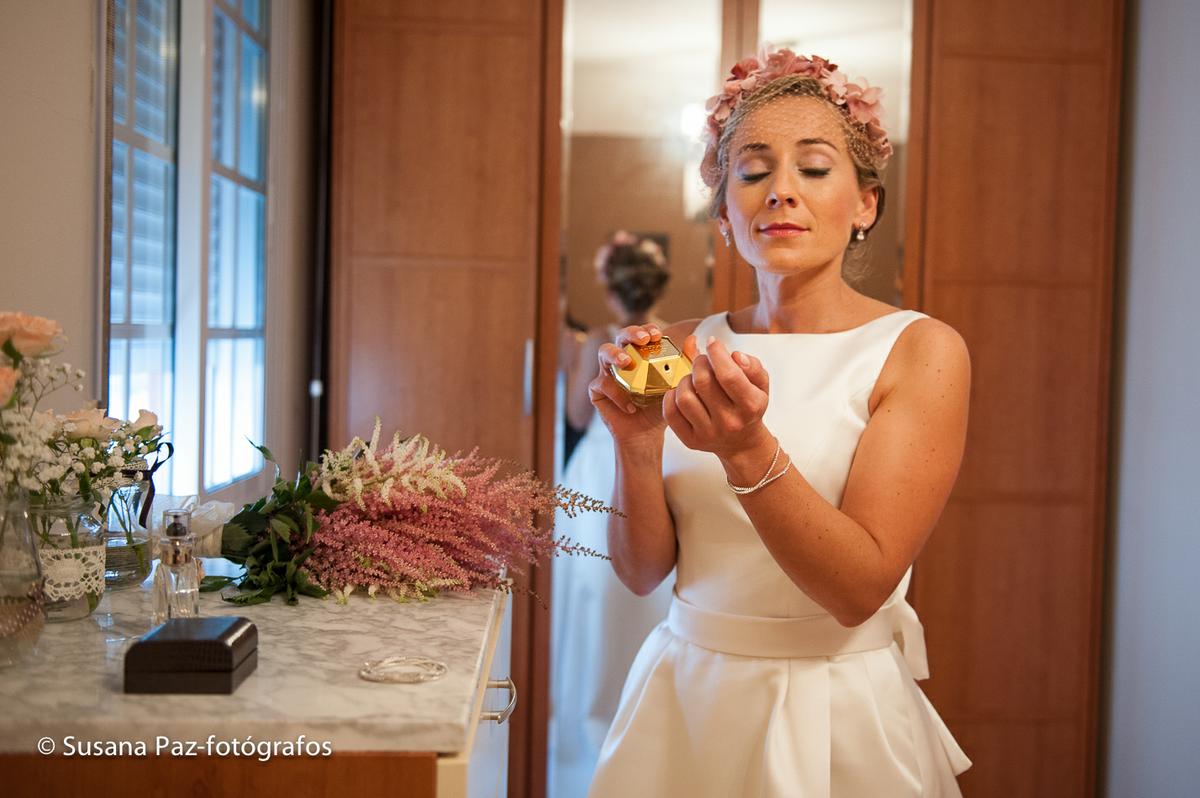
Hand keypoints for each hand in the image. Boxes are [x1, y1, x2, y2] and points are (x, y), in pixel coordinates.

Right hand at [588, 324, 698, 445]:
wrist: (646, 433)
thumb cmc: (659, 406)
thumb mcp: (675, 386)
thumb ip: (684, 363)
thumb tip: (692, 339)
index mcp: (640, 354)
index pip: (641, 334)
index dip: (647, 329)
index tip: (657, 334)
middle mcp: (622, 359)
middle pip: (621, 336)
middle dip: (630, 333)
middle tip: (643, 339)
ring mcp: (607, 372)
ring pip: (604, 353)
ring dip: (615, 354)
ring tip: (626, 362)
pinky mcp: (597, 390)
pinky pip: (602, 384)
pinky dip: (617, 394)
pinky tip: (631, 406)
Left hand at [664, 336, 770, 457]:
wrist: (742, 443)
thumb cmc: (749, 408)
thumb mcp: (760, 385)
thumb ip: (752, 366)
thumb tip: (734, 355)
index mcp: (750, 406)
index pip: (728, 375)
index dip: (716, 353)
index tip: (713, 343)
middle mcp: (729, 422)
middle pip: (703, 382)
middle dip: (699, 362)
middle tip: (703, 361)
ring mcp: (708, 433)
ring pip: (684, 396)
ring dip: (685, 379)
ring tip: (694, 379)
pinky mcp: (691, 440)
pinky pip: (671, 413)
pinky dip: (671, 396)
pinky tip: (682, 392)